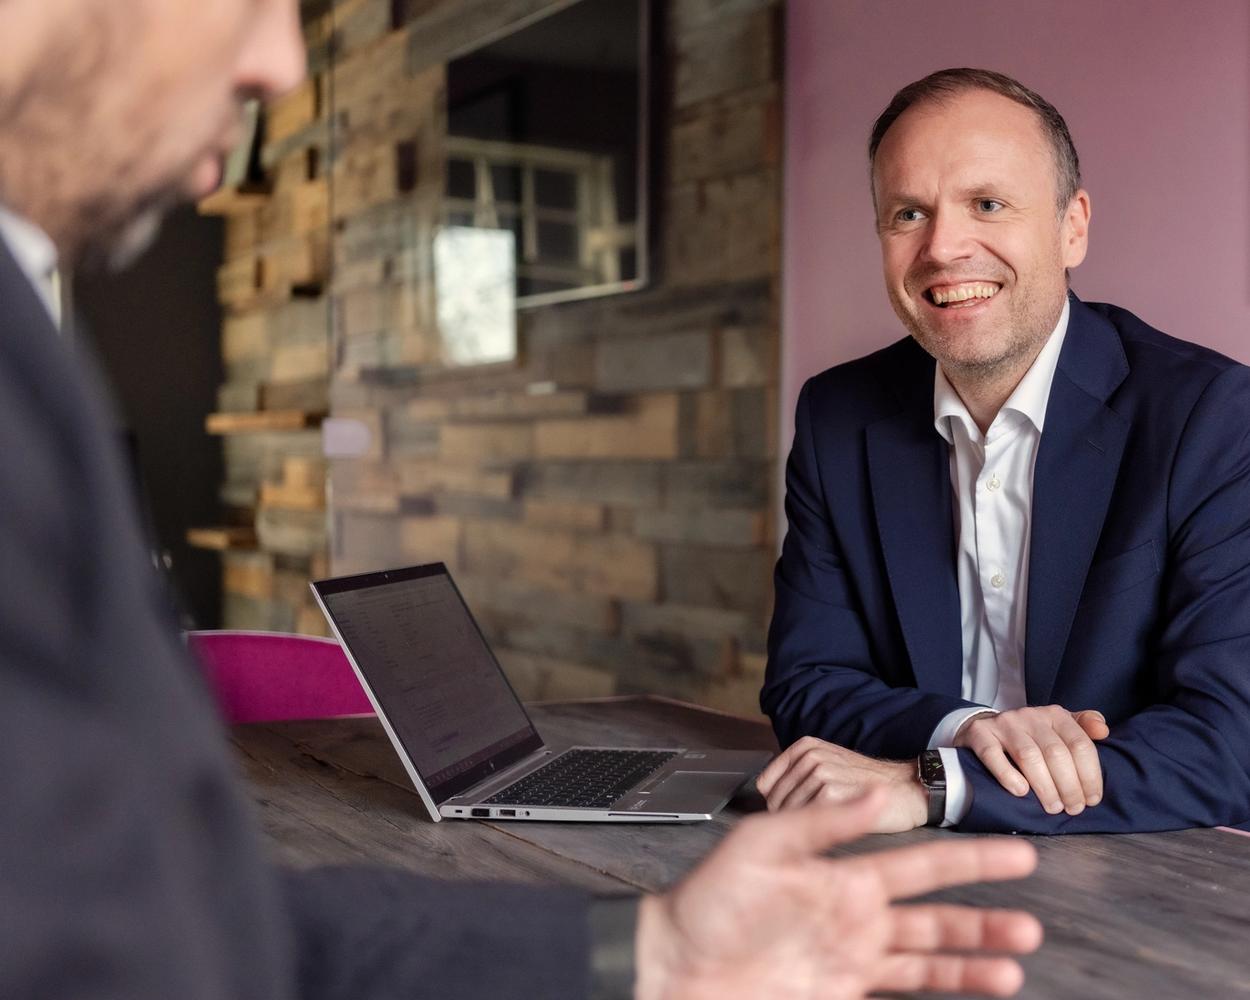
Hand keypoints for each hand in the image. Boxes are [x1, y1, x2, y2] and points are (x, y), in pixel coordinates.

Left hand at [635, 789, 1042, 999]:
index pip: (918, 864)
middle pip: (935, 915)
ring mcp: (852, 954)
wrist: (677, 961)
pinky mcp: (842, 987)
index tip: (1018, 852)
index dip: (969, 861)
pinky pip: (904, 984)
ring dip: (973, 957)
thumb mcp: (762, 845)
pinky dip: (945, 983)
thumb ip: (822, 825)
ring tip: (1017, 960)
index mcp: (842, 873)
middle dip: (984, 916)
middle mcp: (856, 913)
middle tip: (1031, 920)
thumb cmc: (711, 897)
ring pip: (929, 954)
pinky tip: (980, 982)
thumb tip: (876, 797)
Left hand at [755, 736, 927, 831]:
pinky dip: (817, 832)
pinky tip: (836, 829)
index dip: (777, 804)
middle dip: (790, 819)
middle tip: (817, 823)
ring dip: (803, 828)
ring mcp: (819, 773)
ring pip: (788, 813)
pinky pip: (807, 821)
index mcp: (805, 747)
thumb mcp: (829, 765)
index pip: (766, 784)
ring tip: (828, 826)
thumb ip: (797, 775)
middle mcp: (809, 756)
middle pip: (774, 801)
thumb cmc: (868, 784)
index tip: (796, 813)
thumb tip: (766, 796)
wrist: (907, 789)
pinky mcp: (830, 793)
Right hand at [954, 706, 1109, 814]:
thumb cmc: (1030, 736)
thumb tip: (1103, 731)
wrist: (983, 728)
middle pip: (1056, 752)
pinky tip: (1020, 792)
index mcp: (1055, 714)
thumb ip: (1084, 728)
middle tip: (1072, 808)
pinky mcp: (980, 734)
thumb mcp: (1059, 728)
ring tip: (1052, 807)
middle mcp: (1030, 715)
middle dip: (1069, 786)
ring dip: (1045, 786)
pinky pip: (993, 755)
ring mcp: (1004, 724)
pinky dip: (1008, 775)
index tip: (1092, 799)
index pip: (1080, 744)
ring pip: (1029, 756)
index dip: (1090, 775)